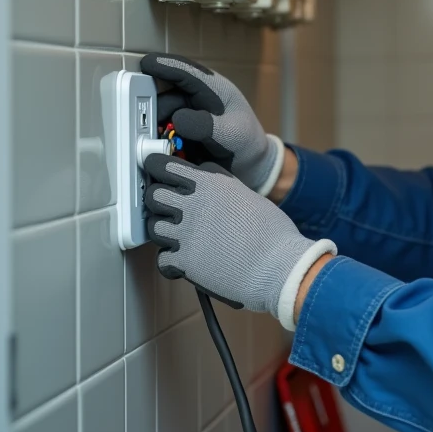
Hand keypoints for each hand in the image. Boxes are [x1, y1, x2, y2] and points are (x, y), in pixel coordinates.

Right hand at [140, 53, 284, 194]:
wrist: (250, 165)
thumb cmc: (247, 144)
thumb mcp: (233, 135)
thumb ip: (207, 126)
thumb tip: (178, 119)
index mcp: (214, 89)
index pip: (186, 72)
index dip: (164, 65)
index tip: (145, 63)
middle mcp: (197, 97)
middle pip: (165, 93)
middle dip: (152, 106)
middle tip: (144, 123)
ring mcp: (187, 113)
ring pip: (161, 113)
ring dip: (154, 125)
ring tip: (156, 141)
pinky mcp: (180, 129)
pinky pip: (162, 129)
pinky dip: (158, 137)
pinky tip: (160, 148)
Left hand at [143, 154, 335, 329]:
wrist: (279, 266)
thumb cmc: (274, 234)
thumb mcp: (250, 197)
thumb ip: (226, 190)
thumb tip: (218, 194)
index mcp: (211, 183)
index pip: (169, 166)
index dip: (165, 171)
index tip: (166, 177)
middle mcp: (194, 204)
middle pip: (154, 194)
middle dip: (158, 200)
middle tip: (166, 207)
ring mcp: (186, 233)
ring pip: (153, 226)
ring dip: (163, 231)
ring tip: (176, 236)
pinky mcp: (184, 261)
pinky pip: (162, 260)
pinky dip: (171, 263)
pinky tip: (183, 262)